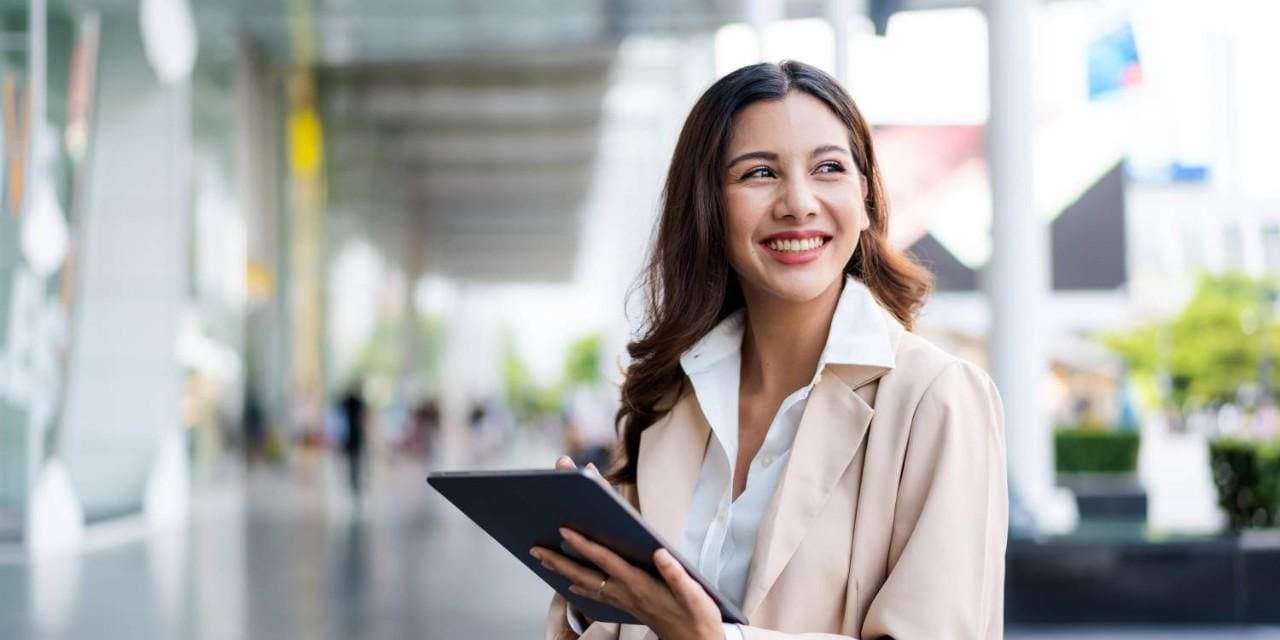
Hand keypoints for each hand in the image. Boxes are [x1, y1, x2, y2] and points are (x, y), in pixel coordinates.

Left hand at [531, 527, 721, 639]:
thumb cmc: (696, 618)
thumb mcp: (694, 595)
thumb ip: (675, 574)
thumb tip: (659, 553)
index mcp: (640, 584)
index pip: (606, 561)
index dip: (585, 546)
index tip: (565, 531)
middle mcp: (626, 593)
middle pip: (585, 575)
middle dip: (559, 561)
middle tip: (535, 549)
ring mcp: (624, 601)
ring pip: (586, 585)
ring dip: (563, 572)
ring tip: (544, 561)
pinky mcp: (627, 606)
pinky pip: (596, 595)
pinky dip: (579, 587)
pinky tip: (571, 585)